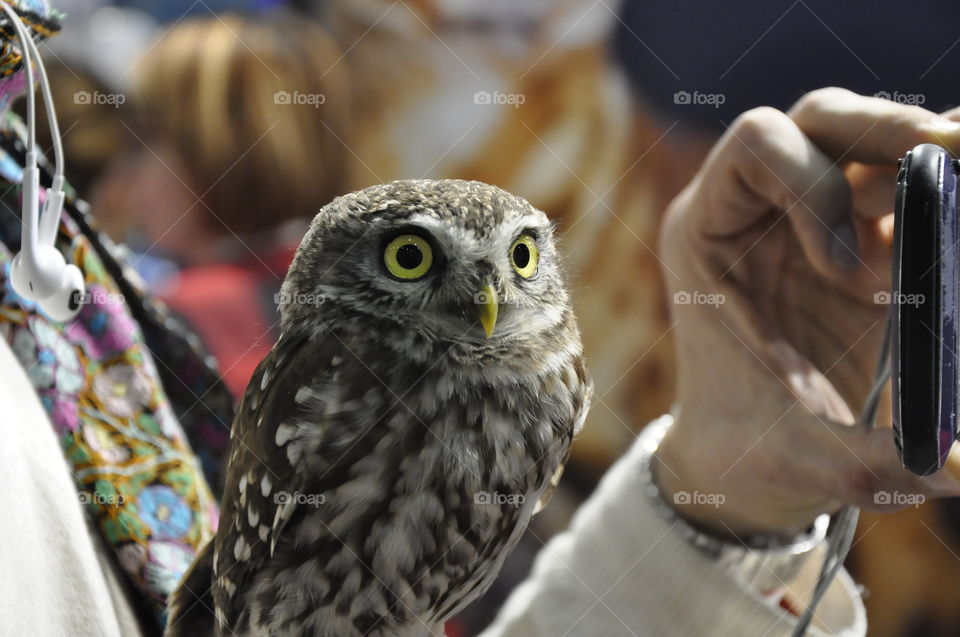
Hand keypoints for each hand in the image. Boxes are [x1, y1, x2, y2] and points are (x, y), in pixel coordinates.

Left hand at [655, 88, 959, 538]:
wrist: (744, 464)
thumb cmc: (749, 451)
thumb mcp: (797, 457)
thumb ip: (870, 461)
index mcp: (708, 235)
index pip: (756, 144)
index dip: (812, 187)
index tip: (843, 271)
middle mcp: (756, 213)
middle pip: (821, 119)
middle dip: (889, 130)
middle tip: (956, 152)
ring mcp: (812, 222)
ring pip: (871, 144)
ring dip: (931, 161)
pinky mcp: (863, 244)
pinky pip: (909, 193)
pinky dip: (948, 199)